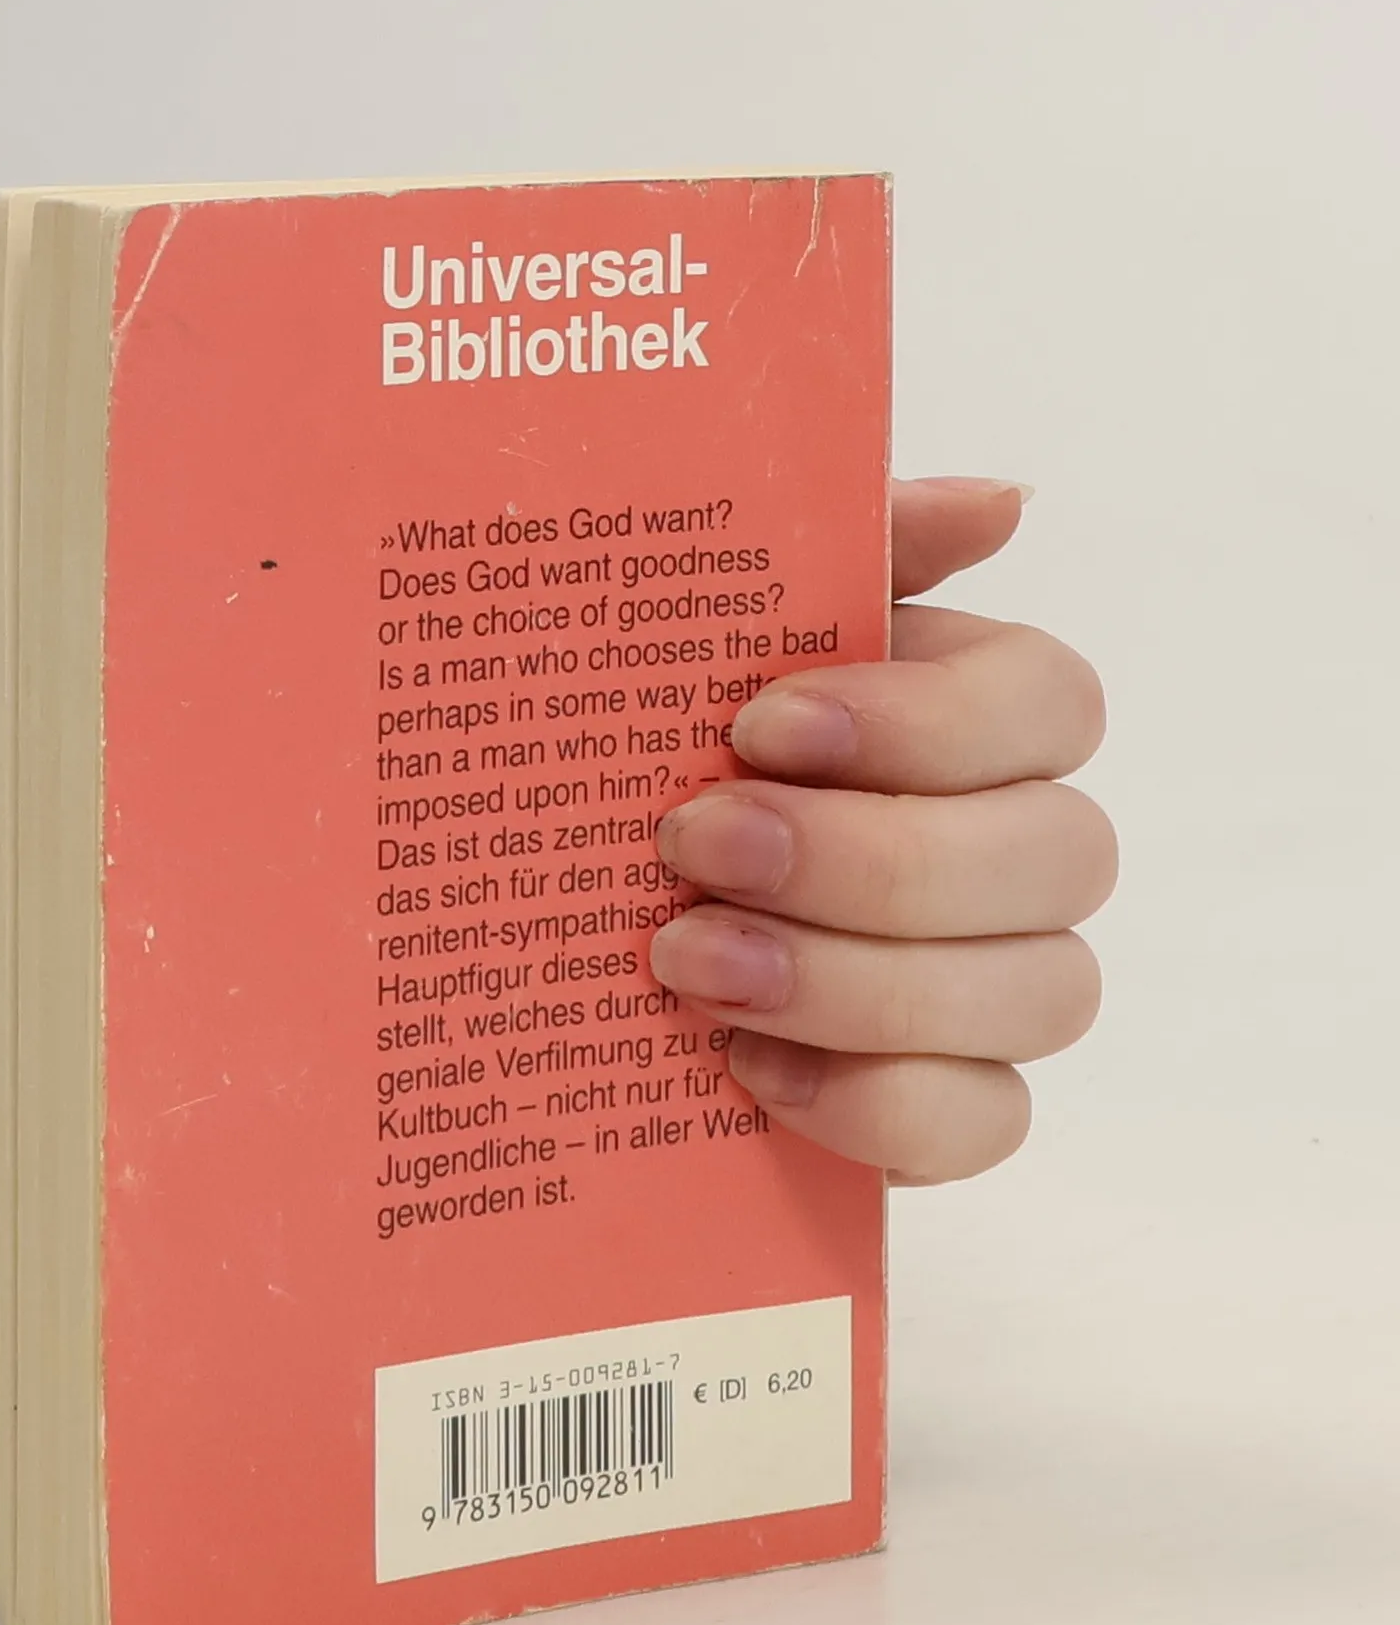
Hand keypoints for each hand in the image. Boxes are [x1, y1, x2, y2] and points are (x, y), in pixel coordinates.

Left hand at [647, 476, 1114, 1183]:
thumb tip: (1000, 503)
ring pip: (1042, 993)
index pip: (1049, 705)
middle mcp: (1019, 851)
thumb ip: (845, 558)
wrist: (566, 918)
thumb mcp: (712, 637)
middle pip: (1059, 855)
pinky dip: (874, 1102)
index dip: (925, 721)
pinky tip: (746, 1066)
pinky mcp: (954, 1103)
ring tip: (687, 964)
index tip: (757, 726)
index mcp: (974, 718)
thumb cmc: (657, 758)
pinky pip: (988, 1121)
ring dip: (857, 982)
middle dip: (869, 860)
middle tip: (692, 849)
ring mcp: (1001, 987)